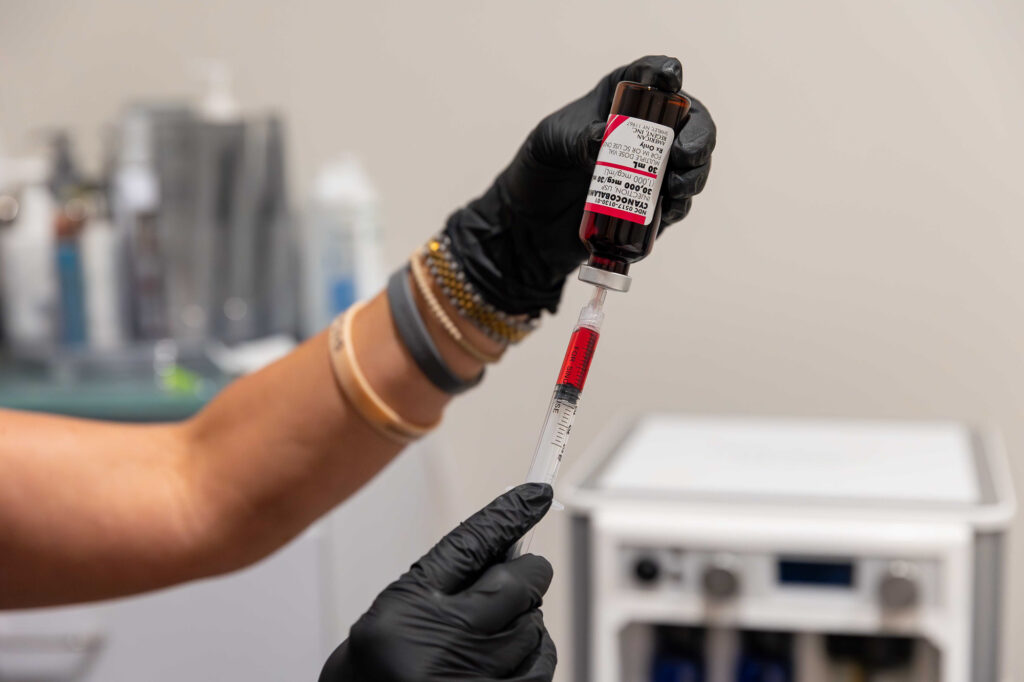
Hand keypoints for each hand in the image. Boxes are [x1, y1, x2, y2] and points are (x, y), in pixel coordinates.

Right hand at [319, 483, 556, 681]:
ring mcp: (470, 677)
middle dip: (526, 575)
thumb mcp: (391, 616)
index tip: (534, 495)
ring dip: (525, 620)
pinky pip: (540, 668)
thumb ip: (443, 584)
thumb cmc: (369, 675)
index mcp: (405, 608)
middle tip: (522, 576)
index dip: (508, 515)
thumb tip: (500, 553)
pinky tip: (513, 655)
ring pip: (532, 626)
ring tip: (497, 631)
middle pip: (513, 585)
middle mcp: (439, 642)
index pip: (470, 544)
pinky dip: (535, 654)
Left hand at [444, 55, 715, 316]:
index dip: (667, 73)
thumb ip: (579, 137)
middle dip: (697, 136)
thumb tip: (604, 140)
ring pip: (693, 166)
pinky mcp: (654, 206)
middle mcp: (647, 130)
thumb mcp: (554, 141)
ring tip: (675, 187)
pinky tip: (667, 210)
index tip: (669, 80)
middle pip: (691, 123)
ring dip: (694, 175)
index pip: (652, 74)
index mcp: (622, 98)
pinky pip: (678, 205)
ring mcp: (655, 169)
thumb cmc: (542, 166)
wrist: (532, 220)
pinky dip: (678, 206)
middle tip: (683, 154)